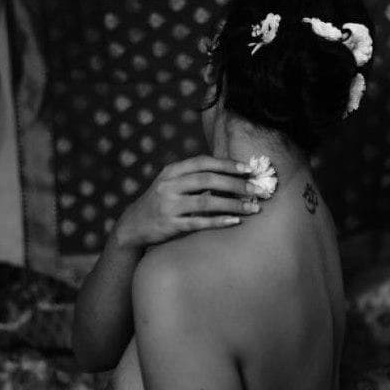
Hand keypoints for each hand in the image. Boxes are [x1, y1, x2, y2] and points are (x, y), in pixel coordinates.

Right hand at [114, 155, 258, 247]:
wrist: (132, 226)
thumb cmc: (161, 202)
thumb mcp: (171, 183)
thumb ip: (194, 177)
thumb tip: (232, 173)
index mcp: (171, 171)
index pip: (202, 163)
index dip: (226, 164)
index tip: (248, 169)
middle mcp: (168, 185)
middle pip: (207, 180)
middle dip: (235, 184)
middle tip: (257, 189)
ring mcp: (168, 205)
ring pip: (205, 201)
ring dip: (233, 204)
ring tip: (253, 207)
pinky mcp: (170, 225)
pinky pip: (198, 222)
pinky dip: (218, 221)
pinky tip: (235, 221)